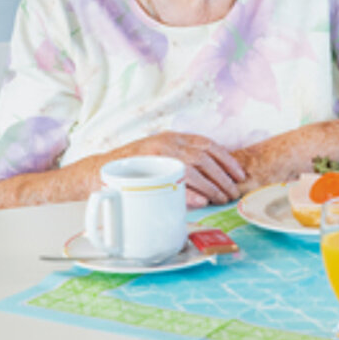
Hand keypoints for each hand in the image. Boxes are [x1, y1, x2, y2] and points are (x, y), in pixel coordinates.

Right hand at [114, 132, 246, 207]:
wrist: (98, 172)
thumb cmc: (133, 168)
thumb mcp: (160, 156)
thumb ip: (182, 160)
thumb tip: (214, 179)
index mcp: (171, 138)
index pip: (207, 144)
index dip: (226, 159)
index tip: (240, 173)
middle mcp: (165, 144)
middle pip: (204, 158)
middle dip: (223, 177)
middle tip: (233, 192)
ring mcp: (155, 157)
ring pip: (193, 171)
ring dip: (211, 187)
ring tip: (222, 198)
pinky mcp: (145, 173)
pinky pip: (173, 183)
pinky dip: (191, 193)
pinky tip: (202, 201)